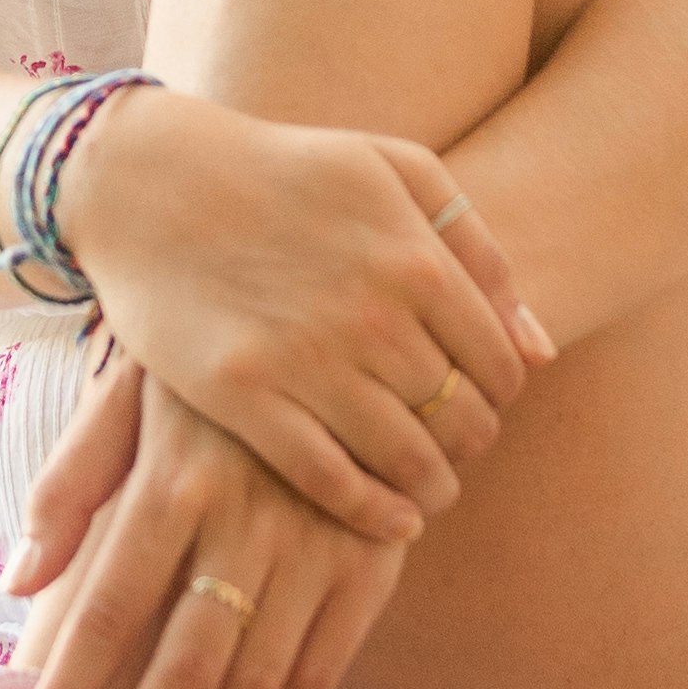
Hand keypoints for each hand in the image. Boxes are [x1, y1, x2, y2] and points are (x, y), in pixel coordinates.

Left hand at [2, 358, 408, 688]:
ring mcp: (320, 544)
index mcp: (178, 477)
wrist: (350, 313)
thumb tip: (17, 579)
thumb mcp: (128, 391)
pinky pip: (324, 667)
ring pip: (256, 684)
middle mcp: (250, 519)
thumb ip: (69, 484)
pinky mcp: (373, 561)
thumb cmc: (211, 365)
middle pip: (184, 669)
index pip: (109, 609)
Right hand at [60, 89, 547, 540]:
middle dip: (468, 447)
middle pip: (460, 420)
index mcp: (416, 259)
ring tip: (427, 493)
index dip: (500, 398)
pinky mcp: (243, 396)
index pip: (501, 366)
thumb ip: (476, 248)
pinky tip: (388, 520)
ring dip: (432, 489)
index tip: (478, 403)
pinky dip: (372, 513)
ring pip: (405, 460)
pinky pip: (330, 480)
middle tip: (451, 452)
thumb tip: (539, 349)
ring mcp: (304, 359)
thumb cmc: (282, 169)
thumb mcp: (392, 170)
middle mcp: (371, 315)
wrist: (149, 179)